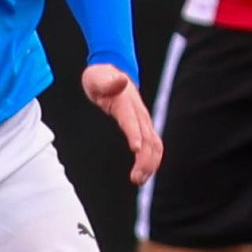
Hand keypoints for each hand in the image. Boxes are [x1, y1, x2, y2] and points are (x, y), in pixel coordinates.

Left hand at [82, 64, 162, 186]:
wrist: (111, 71)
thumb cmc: (100, 78)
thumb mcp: (97, 78)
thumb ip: (108, 82)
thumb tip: (121, 79)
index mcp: (126, 103)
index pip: (132, 121)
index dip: (135, 134)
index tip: (136, 149)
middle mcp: (139, 113)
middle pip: (149, 138)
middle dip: (145, 159)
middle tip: (135, 178)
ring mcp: (144, 120)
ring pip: (155, 145)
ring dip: (150, 164)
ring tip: (139, 180)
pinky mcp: (144, 127)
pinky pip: (153, 145)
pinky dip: (152, 161)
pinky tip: (144, 174)